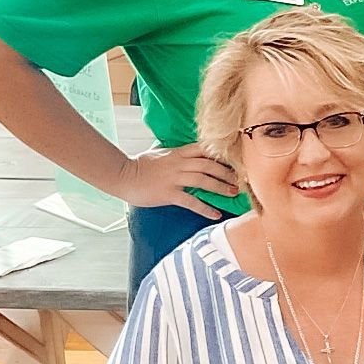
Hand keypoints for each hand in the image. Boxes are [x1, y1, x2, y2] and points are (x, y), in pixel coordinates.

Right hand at [115, 143, 238, 217]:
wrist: (122, 175)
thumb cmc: (140, 165)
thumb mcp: (161, 153)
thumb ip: (179, 154)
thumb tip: (193, 154)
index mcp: (179, 153)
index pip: (206, 150)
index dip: (223, 154)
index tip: (236, 159)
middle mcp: (179, 164)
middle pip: (210, 165)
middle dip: (227, 172)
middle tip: (240, 180)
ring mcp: (174, 178)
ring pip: (204, 180)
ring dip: (221, 187)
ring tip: (233, 193)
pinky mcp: (168, 193)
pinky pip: (191, 201)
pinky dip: (205, 208)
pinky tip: (215, 214)